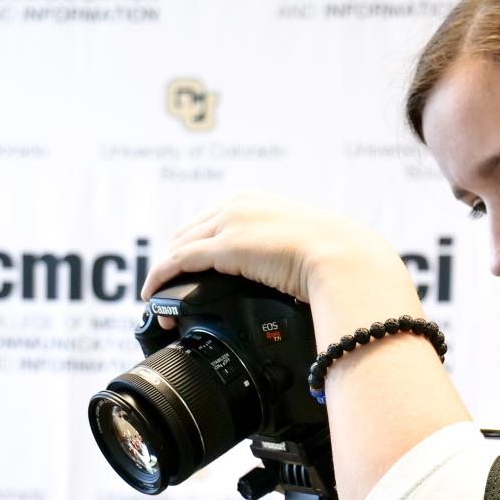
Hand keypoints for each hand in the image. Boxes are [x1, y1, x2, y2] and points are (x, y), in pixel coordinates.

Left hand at [140, 192, 403, 316]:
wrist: (346, 259)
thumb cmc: (340, 260)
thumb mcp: (307, 248)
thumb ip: (289, 254)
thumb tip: (292, 278)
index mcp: (258, 202)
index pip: (212, 221)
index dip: (194, 246)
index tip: (187, 268)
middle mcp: (239, 205)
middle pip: (190, 232)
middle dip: (175, 260)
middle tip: (167, 287)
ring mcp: (231, 222)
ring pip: (180, 247)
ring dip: (165, 273)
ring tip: (158, 298)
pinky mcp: (225, 246)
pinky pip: (179, 262)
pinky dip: (161, 277)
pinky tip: (153, 294)